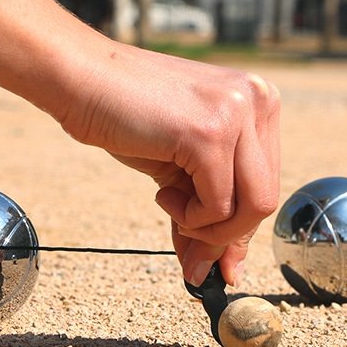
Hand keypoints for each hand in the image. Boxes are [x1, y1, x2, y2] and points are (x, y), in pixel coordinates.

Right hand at [60, 44, 280, 286]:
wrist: (79, 78)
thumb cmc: (124, 116)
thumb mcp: (179, 166)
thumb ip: (205, 208)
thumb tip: (214, 268)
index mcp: (260, 102)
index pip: (267, 182)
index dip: (240, 228)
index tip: (220, 263)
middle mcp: (259, 101)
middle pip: (266, 199)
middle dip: (226, 238)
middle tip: (192, 256)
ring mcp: (238, 114)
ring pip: (253, 207)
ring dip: (209, 230)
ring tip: (171, 208)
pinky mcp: (211, 134)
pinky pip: (218, 206)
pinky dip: (189, 218)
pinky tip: (161, 196)